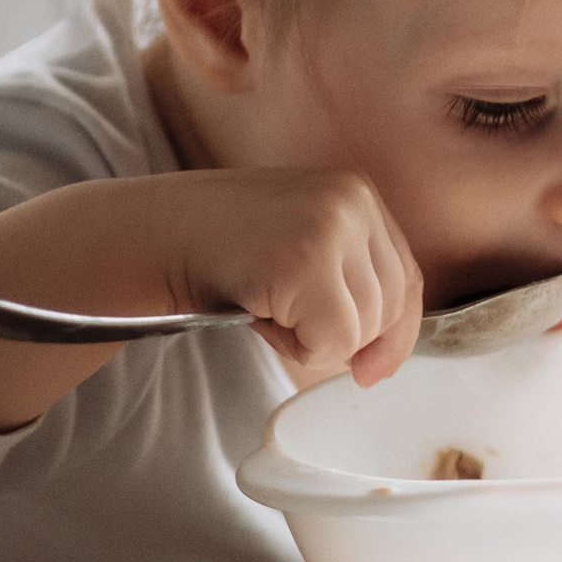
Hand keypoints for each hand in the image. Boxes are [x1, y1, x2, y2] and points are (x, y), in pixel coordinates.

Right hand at [162, 168, 421, 385]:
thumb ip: (349, 284)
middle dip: (343, 335)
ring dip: (312, 339)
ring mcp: (332, 227)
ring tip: (267, 305)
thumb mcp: (301, 247)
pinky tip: (261, 315)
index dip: (396, 332)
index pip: (407, 278)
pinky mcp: (307, 260)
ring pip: (362, 329)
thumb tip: (379, 366)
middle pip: (389, 308)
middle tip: (283, 313)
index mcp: (357, 193)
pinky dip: (296, 347)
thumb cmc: (224, 253)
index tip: (373, 368)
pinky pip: (332, 340)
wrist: (154, 236)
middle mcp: (353, 202)